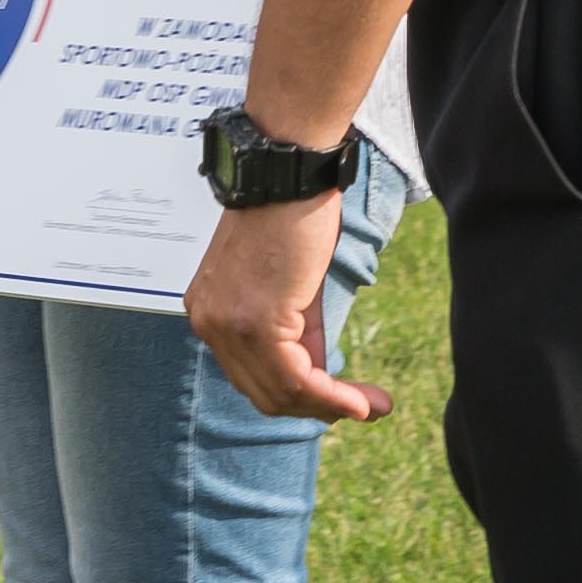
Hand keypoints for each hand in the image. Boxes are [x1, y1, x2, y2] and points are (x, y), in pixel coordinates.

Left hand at [184, 187, 388, 423]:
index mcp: (210, 312)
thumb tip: (319, 373)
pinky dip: (332, 396)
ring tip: (373, 406)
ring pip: (281, 393)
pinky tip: (359, 400)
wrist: (288, 174)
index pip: (251, 377)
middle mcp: (209, 323)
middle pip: (264, 393)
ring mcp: (229, 325)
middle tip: (364, 408)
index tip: (340, 400)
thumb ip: (297, 330)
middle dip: (317, 409)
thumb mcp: (290, 283)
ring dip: (332, 406)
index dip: (299, 395)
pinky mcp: (256, 322)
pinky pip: (297, 378)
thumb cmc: (292, 214)